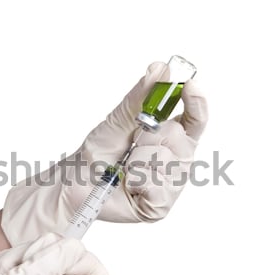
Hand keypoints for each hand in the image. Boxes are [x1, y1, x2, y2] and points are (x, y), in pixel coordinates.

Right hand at [0, 233, 110, 274]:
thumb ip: (51, 263)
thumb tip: (77, 246)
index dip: (87, 260)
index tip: (64, 253)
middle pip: (67, 256)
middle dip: (39, 253)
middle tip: (21, 268)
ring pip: (40, 253)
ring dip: (16, 259)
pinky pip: (20, 258)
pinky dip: (4, 263)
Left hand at [1, 62, 207, 245]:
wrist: (76, 182)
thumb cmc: (97, 151)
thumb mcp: (117, 121)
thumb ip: (140, 98)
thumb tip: (160, 69)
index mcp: (169, 138)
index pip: (195, 120)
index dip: (196, 103)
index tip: (190, 86)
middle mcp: (175, 160)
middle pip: (182, 142)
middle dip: (151, 140)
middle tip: (130, 146)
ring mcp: (170, 185)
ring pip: (169, 166)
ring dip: (139, 163)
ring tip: (125, 168)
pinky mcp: (160, 205)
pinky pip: (159, 189)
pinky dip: (138, 183)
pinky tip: (129, 185)